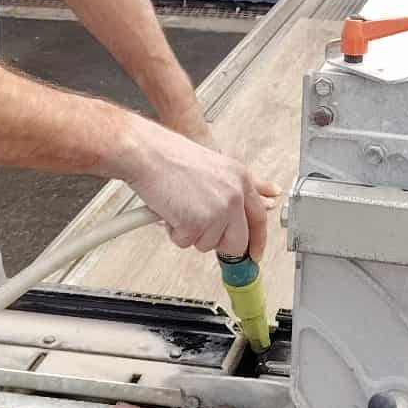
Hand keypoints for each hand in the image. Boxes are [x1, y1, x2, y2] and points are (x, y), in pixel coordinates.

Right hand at [119, 117, 275, 258]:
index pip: (258, 218)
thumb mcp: (213, 166)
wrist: (145, 153)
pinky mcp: (196, 223)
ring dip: (190, 232)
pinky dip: (174, 232)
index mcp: (240, 178)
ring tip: (179, 206)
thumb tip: (262, 200)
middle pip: (238, 241)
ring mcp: (217, 211)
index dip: (257, 240)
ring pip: (208, 244)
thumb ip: (234, 188)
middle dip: (217, 242)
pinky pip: (185, 243)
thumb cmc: (170, 157)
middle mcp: (234, 195)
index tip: (254, 253)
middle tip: (199, 230)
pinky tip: (170, 210)